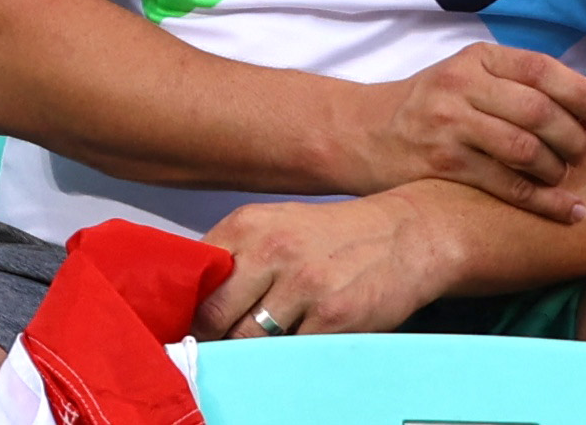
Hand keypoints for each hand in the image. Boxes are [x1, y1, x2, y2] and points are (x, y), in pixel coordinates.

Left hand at [192, 193, 445, 341]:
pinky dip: (286, 359)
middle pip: (215, 314)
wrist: (403, 236)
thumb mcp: (277, 226)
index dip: (185, 306)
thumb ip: (237, 255)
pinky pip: (291, 353)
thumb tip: (195, 298)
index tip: (182, 325)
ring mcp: (303, 286)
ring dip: (247, 354)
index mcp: (248, 225)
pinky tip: (290, 353)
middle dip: (210, 339)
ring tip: (250, 355)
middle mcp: (271, 251)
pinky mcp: (333, 318)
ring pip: (250, 341)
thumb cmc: (332, 236)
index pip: (195, 276)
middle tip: (210, 352)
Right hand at [342, 40, 585, 219]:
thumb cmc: (428, 107)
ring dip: (558, 169)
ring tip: (565, 178)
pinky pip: (507, 185)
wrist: (361, 133)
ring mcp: (449, 124)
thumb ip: (515, 86)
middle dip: (575, 137)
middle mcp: (460, 85)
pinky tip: (566, 211)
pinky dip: (545, 201)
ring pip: (525, 148)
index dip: (583, 92)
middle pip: (538, 110)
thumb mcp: (465, 78)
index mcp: (475, 59)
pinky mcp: (443, 163)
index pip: (540, 68)